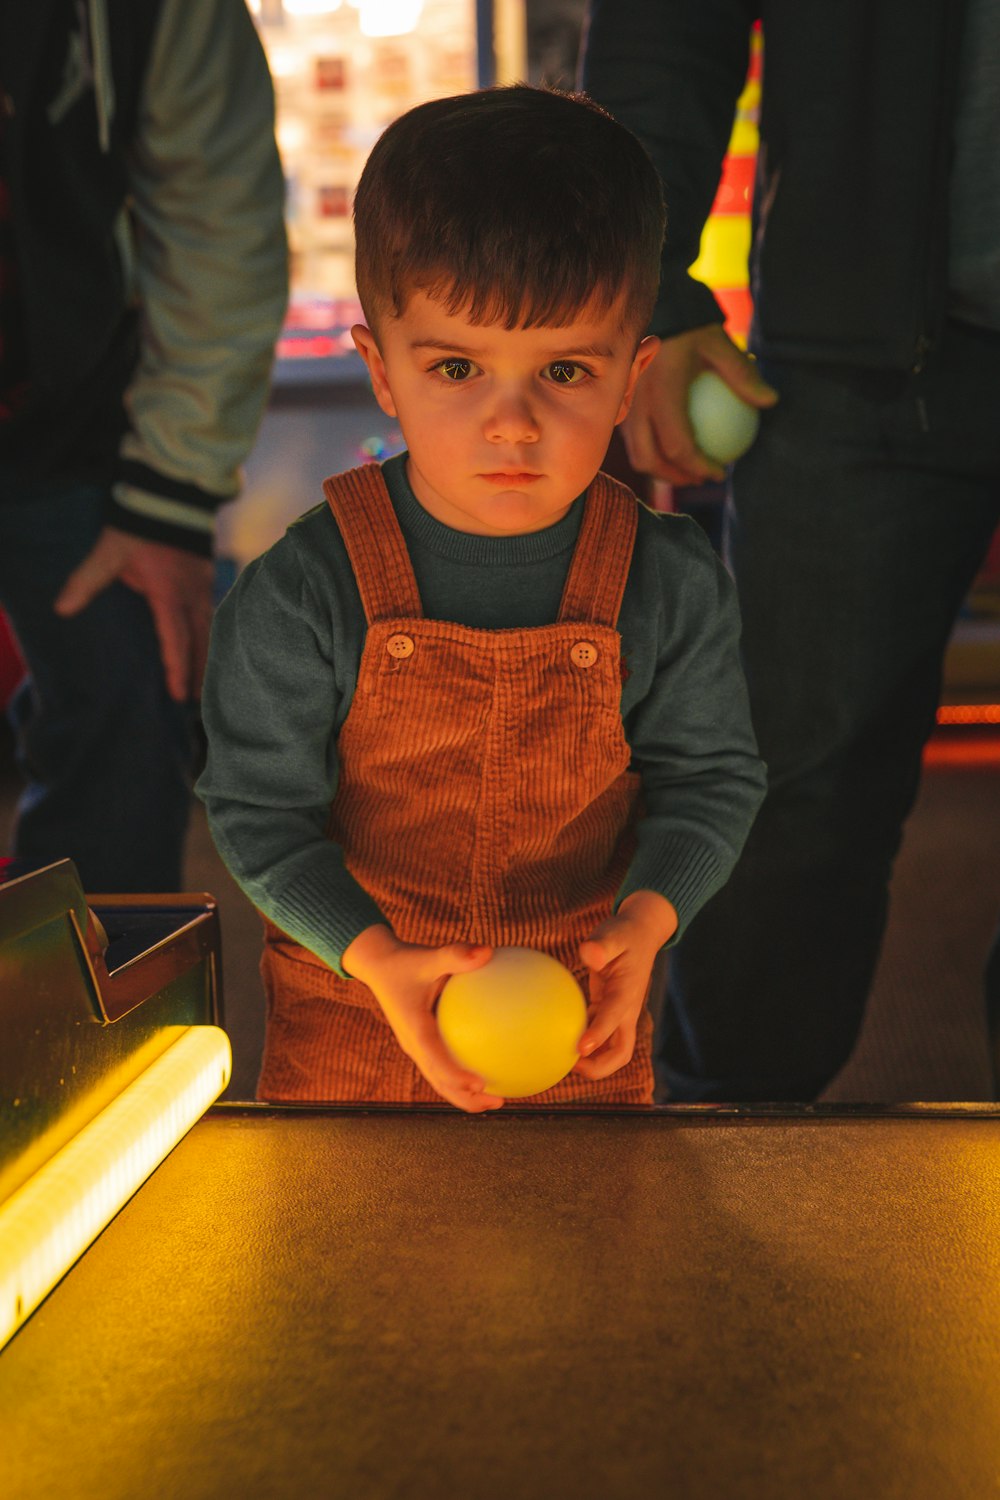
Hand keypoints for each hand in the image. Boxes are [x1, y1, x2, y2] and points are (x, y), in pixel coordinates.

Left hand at [54, 527, 214, 701]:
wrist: (170, 493)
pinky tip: (213, 645)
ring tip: (207, 681)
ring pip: (211, 630)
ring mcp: (203, 586)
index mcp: (169, 594)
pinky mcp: (207, 577)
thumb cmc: (139, 524)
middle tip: (197, 702)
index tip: (178, 694)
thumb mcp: (110, 552)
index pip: (175, 639)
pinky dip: (214, 635)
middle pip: (200, 642)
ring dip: (208, 657)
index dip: (176, 668)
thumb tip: (62, 609)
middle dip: (198, 673)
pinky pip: (214, 615)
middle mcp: (192, 595)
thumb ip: (87, 581)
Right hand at [342, 924, 503, 1112]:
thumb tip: (488, 952)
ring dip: (466, 1092)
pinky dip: (466, 1068)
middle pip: (440, 1082)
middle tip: (497, 1103)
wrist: (379, 965)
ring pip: (442, 1078)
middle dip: (467, 1098)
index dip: (456, 1077)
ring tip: (500, 1096)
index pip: (435, 1060)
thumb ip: (456, 955)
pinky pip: (446, 1061)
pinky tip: (494, 1059)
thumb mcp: (428, 956)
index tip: (480, 1085)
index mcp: (414, 1031)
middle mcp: (415, 1045)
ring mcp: (418, 1047)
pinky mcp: (423, 1042)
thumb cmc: (405, 961)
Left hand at [573, 890, 678, 1080]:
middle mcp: (626, 1009)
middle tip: (572, 1066)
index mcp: (627, 993)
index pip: (614, 1019)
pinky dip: (584, 1042)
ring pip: (611, 1049)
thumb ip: (601, 945)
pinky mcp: (609, 1010)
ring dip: (591, 1060)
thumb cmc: (624, 933)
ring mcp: (619, 1013)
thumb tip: (588, 953)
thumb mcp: (613, 933)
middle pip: (621, 1052)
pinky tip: (559, 1040)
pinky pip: (598, 1034)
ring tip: (561, 1061)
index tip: (580, 1048)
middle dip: (600, 1066)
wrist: (641, 934)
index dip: (599, 1035)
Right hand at [621, 324, 778, 486]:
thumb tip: (770, 401)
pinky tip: (672, 446)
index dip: (698, 467)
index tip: (720, 473)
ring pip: (637, 452)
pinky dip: (652, 449)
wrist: (654, 309)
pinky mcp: (619, 404)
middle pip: (650, 459)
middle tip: (701, 479)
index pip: (677, 446)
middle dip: (675, 478)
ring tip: (686, 469)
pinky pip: (633, 438)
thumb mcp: (719, 343)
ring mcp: (623, 406)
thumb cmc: (689, 326)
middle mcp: (635, 404)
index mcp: (660, 393)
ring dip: (660, 469)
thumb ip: (742, 374)